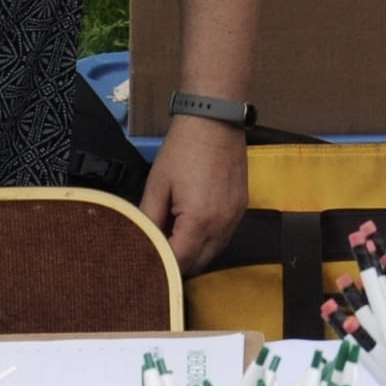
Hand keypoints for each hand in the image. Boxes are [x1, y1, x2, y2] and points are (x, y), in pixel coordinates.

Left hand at [142, 115, 247, 272]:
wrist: (214, 119)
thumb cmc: (181, 150)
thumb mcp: (157, 184)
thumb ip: (149, 219)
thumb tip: (143, 242)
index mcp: (199, 221)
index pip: (180, 262)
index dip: (162, 265)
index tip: (148, 260)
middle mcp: (222, 226)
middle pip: (200, 263)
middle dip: (179, 263)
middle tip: (160, 249)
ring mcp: (236, 217)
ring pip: (215, 252)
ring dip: (196, 252)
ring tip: (175, 237)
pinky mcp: (242, 207)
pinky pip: (225, 236)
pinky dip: (210, 239)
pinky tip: (194, 225)